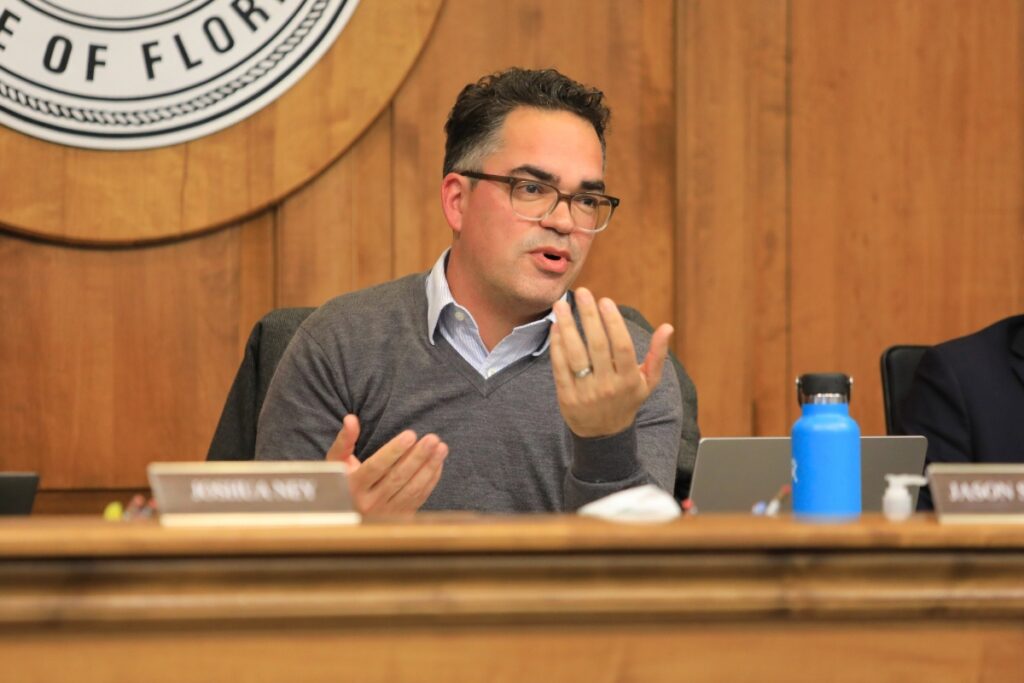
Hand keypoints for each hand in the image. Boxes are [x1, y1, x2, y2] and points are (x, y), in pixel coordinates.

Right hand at [325, 414, 447, 515]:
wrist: (346, 515)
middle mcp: (368, 503)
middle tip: (432, 438)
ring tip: (441, 448)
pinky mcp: (399, 518)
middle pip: (397, 477)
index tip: (410, 435)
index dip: (394, 451)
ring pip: (412, 489)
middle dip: (417, 457)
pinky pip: (419, 498)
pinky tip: (438, 463)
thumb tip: (351, 419)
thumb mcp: (336, 462)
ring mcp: (385, 513)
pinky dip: (430, 480)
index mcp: (352, 487)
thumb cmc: (342, 481)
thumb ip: (344, 440)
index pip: (375, 467)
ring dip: (429, 467)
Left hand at [550, 287, 672, 436]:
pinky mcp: (567, 397)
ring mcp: (586, 392)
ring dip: (567, 327)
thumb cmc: (626, 400)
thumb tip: (668, 327)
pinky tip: (556, 327)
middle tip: (582, 292)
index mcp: (629, 380)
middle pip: (597, 346)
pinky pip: (560, 367)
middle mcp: (608, 386)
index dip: (613, 322)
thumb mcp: (647, 382)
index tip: (605, 300)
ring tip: (561, 305)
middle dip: (589, 316)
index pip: (622, 346)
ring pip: (575, 354)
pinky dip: (556, 346)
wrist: (604, 434)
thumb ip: (657, 355)